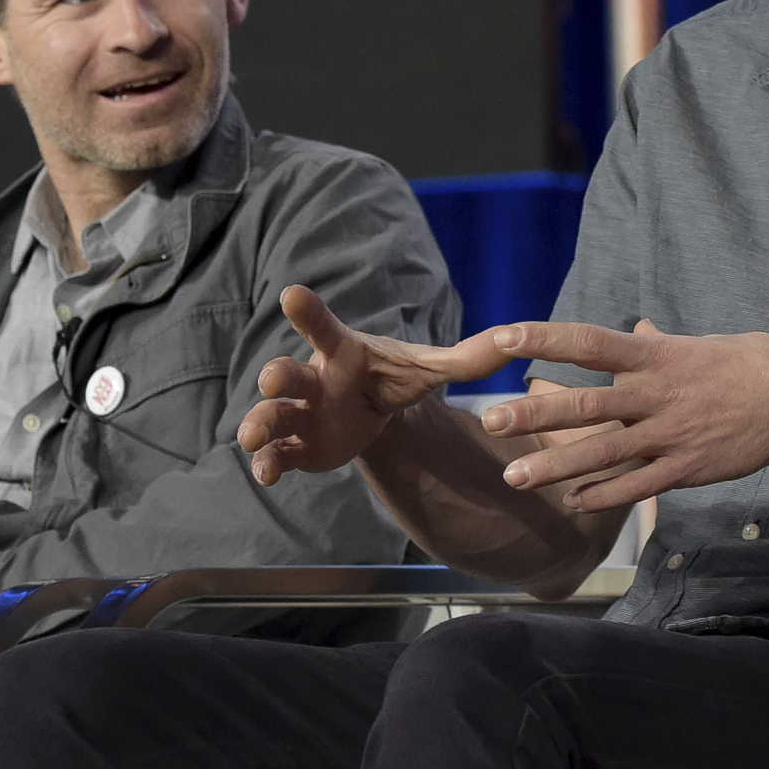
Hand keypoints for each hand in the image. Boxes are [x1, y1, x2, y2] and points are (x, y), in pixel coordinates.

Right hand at [239, 287, 514, 483]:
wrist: (373, 412)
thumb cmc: (393, 378)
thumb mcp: (429, 368)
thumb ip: (468, 357)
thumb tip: (514, 339)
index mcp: (344, 353)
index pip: (325, 327)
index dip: (309, 312)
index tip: (293, 293)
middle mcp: (314, 379)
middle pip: (288, 373)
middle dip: (278, 377)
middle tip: (274, 379)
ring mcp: (301, 414)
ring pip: (273, 416)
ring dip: (261, 424)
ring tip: (254, 438)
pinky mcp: (298, 447)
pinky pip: (277, 455)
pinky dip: (268, 464)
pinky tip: (267, 475)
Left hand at [477, 320, 768, 513]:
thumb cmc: (745, 365)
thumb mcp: (698, 345)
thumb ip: (660, 343)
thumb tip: (639, 326)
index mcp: (656, 356)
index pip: (590, 342)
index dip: (545, 339)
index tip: (502, 337)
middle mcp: (656, 393)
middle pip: (588, 403)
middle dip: (536, 414)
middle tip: (490, 422)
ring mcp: (671, 434)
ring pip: (604, 452)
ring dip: (556, 466)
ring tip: (515, 477)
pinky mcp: (686, 468)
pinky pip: (637, 485)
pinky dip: (603, 495)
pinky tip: (571, 501)